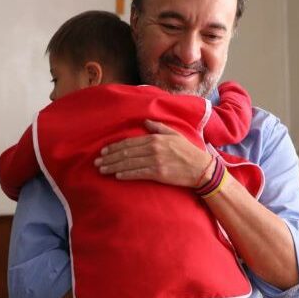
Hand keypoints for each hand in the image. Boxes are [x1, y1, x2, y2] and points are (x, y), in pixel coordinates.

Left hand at [94, 120, 210, 186]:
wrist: (201, 168)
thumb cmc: (188, 151)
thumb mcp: (174, 134)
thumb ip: (158, 127)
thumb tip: (145, 121)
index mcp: (155, 138)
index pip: (129, 143)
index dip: (114, 148)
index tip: (103, 152)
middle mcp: (153, 148)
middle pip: (126, 153)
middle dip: (110, 158)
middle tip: (97, 162)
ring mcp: (155, 161)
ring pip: (129, 164)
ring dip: (113, 167)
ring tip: (102, 170)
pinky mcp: (158, 174)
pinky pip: (138, 174)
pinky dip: (126, 174)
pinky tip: (117, 176)